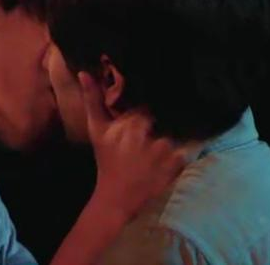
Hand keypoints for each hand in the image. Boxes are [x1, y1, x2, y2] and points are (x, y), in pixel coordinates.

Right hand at [79, 71, 186, 219]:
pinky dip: (179, 153)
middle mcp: (148, 134)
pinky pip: (185, 149)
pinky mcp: (176, 164)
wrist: (117, 197)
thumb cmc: (107, 160)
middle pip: (163, 116)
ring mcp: (164, 150)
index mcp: (130, 123)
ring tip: (160, 149)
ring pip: (174, 132)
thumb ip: (92, 100)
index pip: (147, 105)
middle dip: (158, 124)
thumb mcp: (97, 130)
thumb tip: (84, 72)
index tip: (143, 120)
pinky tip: (168, 160)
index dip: (146, 111)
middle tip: (151, 136)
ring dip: (170, 138)